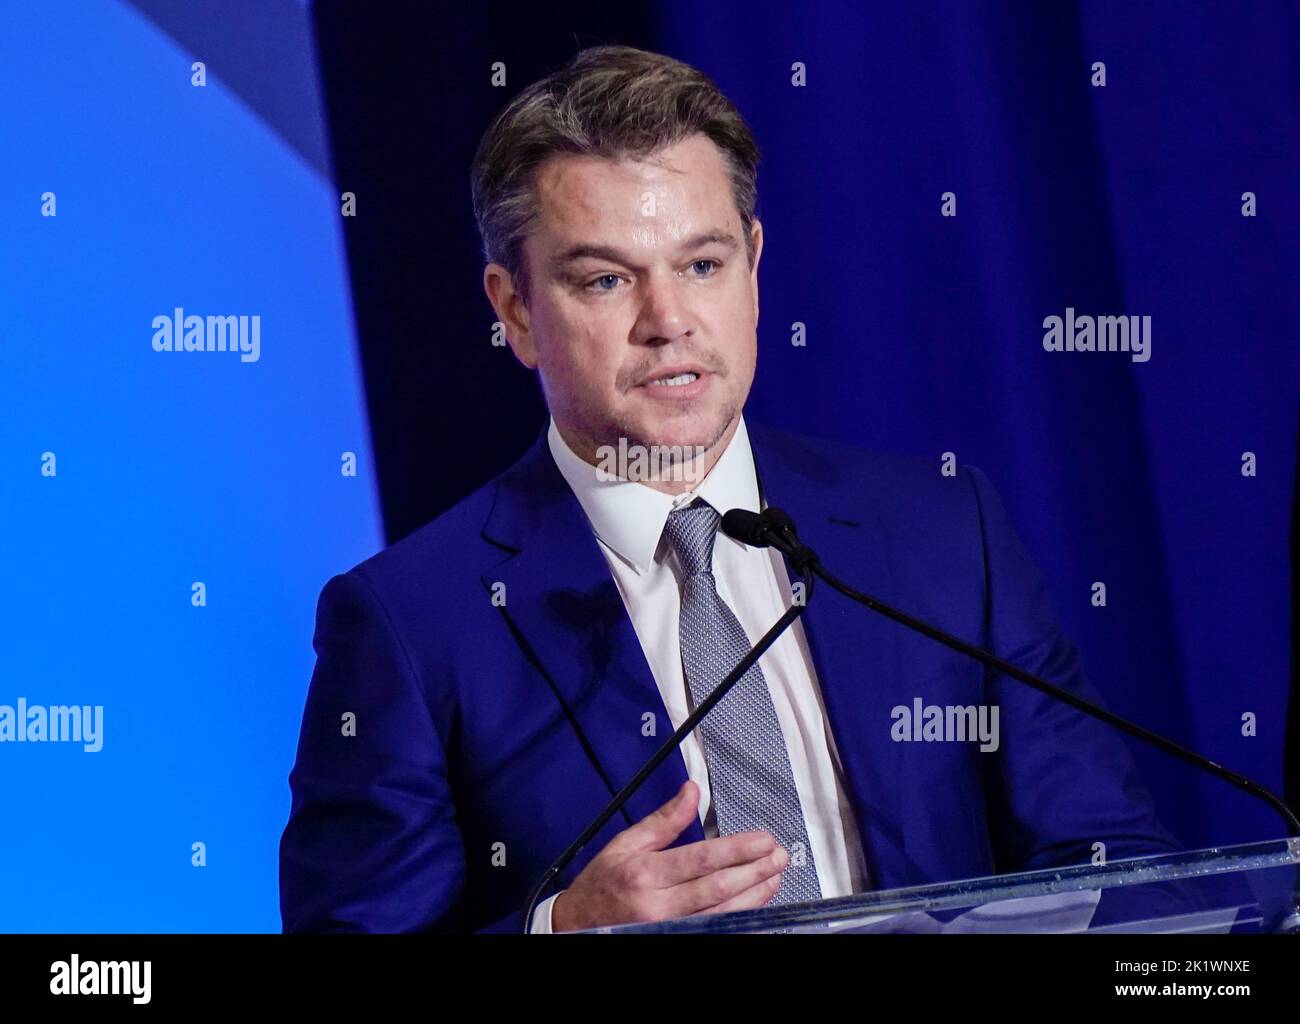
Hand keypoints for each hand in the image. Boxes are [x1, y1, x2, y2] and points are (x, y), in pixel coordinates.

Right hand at [549, 780, 787, 931]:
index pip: (701, 859)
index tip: (763, 839)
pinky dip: (739, 922)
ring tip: (775, 878)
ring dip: (754, 897)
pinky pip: (714, 932)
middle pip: (717, 889)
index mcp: (645, 873)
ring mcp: (667, 929)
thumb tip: (692, 792)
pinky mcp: (674, 940)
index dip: (737, 849)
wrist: (575, 926)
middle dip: (754, 871)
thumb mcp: (624, 844)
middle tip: (779, 856)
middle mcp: (658, 906)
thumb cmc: (601, 885)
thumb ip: (663, 820)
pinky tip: (757, 909)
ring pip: (721, 915)